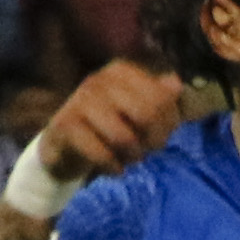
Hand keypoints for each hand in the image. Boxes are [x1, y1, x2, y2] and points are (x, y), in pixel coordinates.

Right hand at [42, 62, 186, 180]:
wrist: (63, 147)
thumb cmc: (109, 128)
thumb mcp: (139, 113)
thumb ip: (161, 100)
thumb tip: (176, 86)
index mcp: (121, 71)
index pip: (163, 98)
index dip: (169, 123)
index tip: (160, 135)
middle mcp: (100, 80)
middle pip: (147, 114)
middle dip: (153, 140)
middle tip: (147, 150)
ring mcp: (80, 100)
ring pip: (123, 136)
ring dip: (133, 156)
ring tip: (129, 158)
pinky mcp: (65, 125)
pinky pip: (100, 152)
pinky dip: (114, 167)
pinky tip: (115, 168)